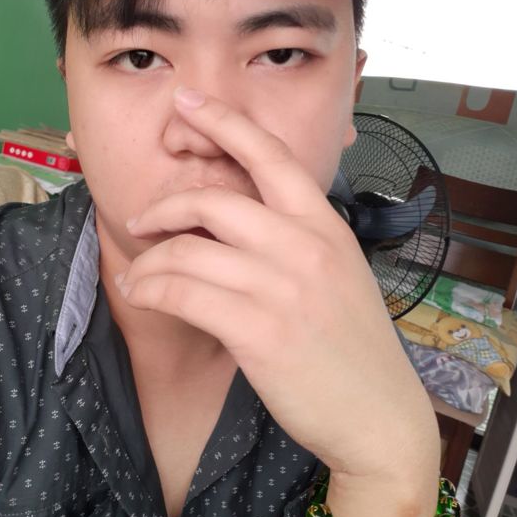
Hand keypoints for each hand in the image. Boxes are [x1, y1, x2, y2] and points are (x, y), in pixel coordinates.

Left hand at [117, 87, 437, 481]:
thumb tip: (235, 226)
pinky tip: (142, 296)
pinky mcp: (258, 330)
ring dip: (148, 262)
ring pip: (186, 252)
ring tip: (137, 276)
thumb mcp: (337, 274)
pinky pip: (182, 294)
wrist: (378, 414)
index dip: (223, 121)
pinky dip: (150, 291)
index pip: (269, 154)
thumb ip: (295, 241)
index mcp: (325, 224)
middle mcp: (304, 244)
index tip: (187, 102)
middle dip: (164, 207)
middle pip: (212, 201)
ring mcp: (281, 286)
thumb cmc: (353, 346)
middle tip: (141, 222)